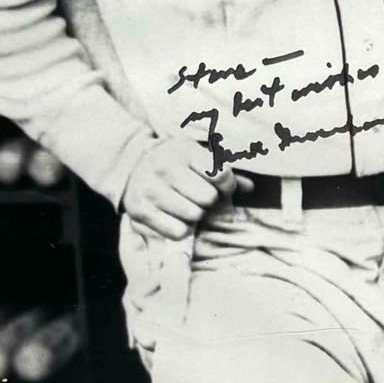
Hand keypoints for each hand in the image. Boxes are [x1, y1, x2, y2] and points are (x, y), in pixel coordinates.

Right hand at [121, 139, 250, 239]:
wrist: (133, 164)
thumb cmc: (176, 162)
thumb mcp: (198, 157)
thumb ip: (225, 171)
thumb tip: (250, 187)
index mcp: (184, 151)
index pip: (221, 174)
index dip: (228, 185)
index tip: (222, 187)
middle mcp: (165, 168)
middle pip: (208, 198)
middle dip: (209, 200)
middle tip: (200, 197)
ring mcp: (150, 190)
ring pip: (194, 215)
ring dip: (196, 215)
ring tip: (188, 206)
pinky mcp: (139, 210)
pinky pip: (177, 231)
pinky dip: (182, 230)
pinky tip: (177, 218)